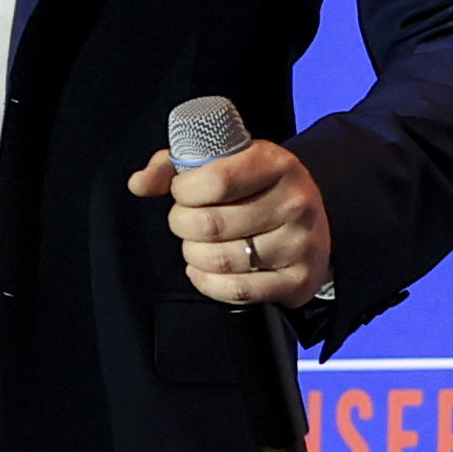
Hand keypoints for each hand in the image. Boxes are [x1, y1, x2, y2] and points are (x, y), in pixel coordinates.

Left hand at [125, 134, 332, 306]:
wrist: (313, 220)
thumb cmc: (257, 187)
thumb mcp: (226, 161)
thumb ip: (176, 165)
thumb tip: (139, 183)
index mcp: (277, 163)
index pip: (217, 180)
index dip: (184, 191)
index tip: (181, 192)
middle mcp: (294, 202)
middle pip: (212, 224)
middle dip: (183, 225)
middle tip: (184, 221)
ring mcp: (299, 244)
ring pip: (221, 259)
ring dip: (193, 255)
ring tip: (194, 244)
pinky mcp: (298, 279)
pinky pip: (239, 290)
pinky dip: (209, 283)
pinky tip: (201, 270)